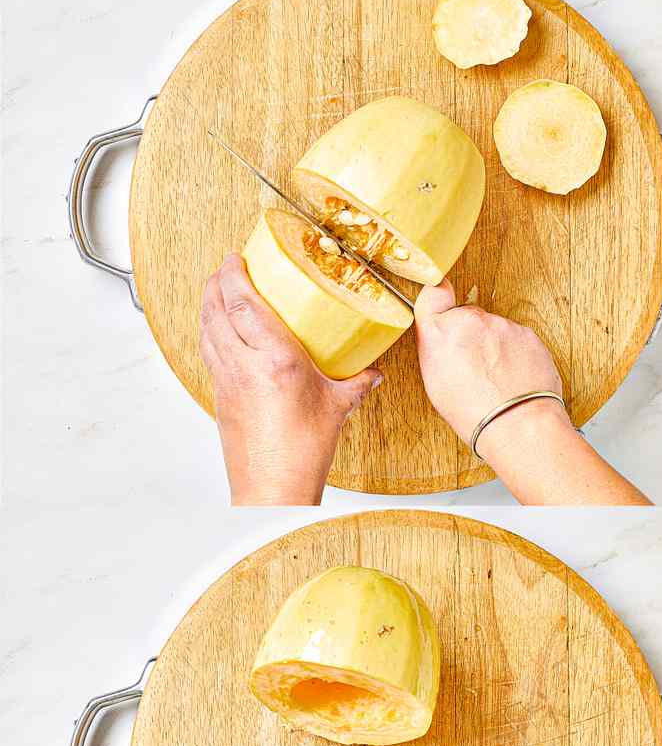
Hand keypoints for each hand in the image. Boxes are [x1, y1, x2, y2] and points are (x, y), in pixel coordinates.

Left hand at [199, 254, 380, 504]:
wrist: (273, 486)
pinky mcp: (219, 395)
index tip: (235, 258)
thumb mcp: (337, 408)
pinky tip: (219, 331)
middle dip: (215, 283)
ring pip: (206, 329)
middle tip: (224, 268)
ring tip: (217, 290)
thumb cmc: (303, 452)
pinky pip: (209, 351)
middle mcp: (244, 365)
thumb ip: (355, 384)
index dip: (234, 275)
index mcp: (275, 361)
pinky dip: (210, 331)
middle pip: (216, 310)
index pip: (244, 304)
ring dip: (208, 304)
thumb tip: (370, 372)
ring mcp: (226, 380)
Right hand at [412, 280, 569, 446]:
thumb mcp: (435, 383)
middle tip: (474, 366)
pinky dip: (516, 355)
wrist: (518, 424)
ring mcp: (503, 325)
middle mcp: (471, 320)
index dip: (439, 299)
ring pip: (495, 331)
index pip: (434, 292)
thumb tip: (445, 340)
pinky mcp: (528, 334)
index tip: (443, 306)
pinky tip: (514, 378)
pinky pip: (518, 340)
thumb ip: (438, 348)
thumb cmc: (474, 413)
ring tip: (497, 379)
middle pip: (469, 318)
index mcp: (440, 331)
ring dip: (496, 348)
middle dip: (471, 336)